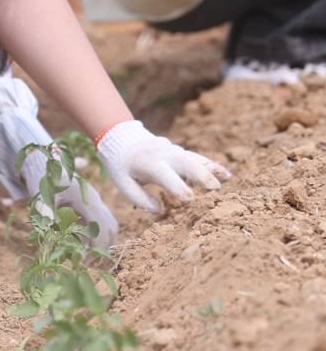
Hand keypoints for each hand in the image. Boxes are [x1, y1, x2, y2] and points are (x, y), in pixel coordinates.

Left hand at [20, 147, 118, 250]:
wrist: (44, 160)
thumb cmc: (43, 177)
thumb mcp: (42, 196)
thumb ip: (45, 215)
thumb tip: (48, 240)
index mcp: (87, 198)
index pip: (102, 227)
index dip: (97, 246)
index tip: (84, 260)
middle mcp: (95, 200)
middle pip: (111, 227)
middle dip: (104, 247)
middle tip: (87, 262)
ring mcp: (94, 201)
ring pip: (109, 225)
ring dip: (101, 242)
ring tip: (84, 256)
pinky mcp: (90, 204)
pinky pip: (100, 222)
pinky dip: (95, 235)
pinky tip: (79, 244)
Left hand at [97, 119, 230, 214]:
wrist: (123, 138)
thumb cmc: (123, 166)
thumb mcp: (123, 183)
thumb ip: (139, 198)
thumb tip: (158, 211)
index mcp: (148, 164)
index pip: (165, 176)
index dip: (178, 188)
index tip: (190, 200)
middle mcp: (164, 155)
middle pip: (186, 163)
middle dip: (201, 175)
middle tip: (216, 189)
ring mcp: (174, 151)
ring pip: (195, 158)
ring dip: (211, 168)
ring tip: (227, 178)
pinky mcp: (180, 151)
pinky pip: (197, 157)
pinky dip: (211, 165)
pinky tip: (226, 174)